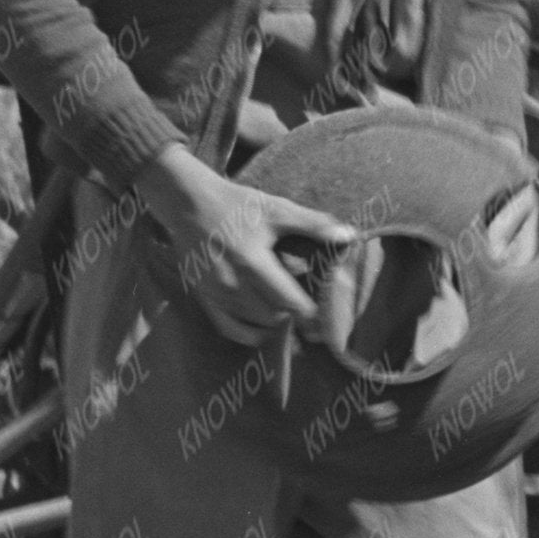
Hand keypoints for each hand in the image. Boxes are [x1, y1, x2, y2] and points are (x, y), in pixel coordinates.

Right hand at [137, 153, 343, 347]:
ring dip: (278, 327)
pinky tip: (268, 332)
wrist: (189, 203)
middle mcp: (231, 284)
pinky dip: (251, 334)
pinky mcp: (204, 298)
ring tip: (297, 325)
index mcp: (252, 262)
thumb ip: (314, 224)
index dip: (312, 318)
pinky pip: (230, 328)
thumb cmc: (237, 205)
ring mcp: (215, 294)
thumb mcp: (277, 209)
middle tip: (317, 322)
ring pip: (255, 325)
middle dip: (298, 321)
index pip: (290, 302)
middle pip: (275, 317)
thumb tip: (348, 236)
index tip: (329, 326)